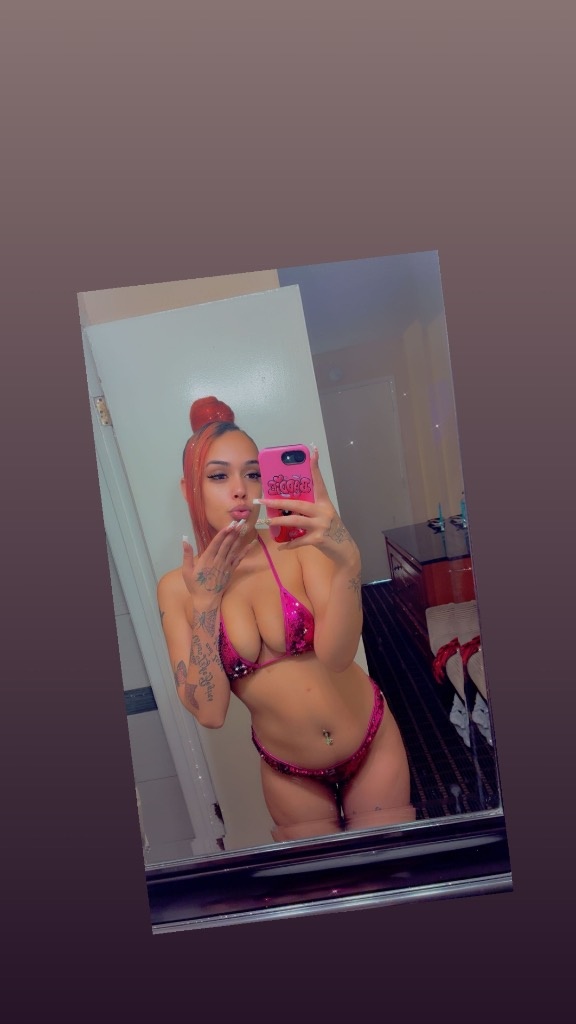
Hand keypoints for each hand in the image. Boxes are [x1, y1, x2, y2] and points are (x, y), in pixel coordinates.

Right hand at [182, 524, 252, 605]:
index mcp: (206, 559)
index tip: (229, 525)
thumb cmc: (195, 585)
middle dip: (233, 532)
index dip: (223, 533)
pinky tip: (250, 544)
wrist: (206, 600)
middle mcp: (217, 561)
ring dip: (238, 538)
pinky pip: (239, 559)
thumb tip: (184, 539)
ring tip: (244, 528)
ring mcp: (225, 566)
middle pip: (226, 544)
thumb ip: (186, 554)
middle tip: (239, 522)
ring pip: (233, 550)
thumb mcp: (187, 571)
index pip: (216, 543)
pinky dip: (245, 551)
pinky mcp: (231, 571)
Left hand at [256, 447, 359, 566]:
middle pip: (298, 504)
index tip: (312, 452)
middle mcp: (323, 511)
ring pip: (296, 520)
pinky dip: (289, 544)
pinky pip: (299, 540)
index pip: (319, 482)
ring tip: (267, 522)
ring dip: (279, 522)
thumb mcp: (323, 515)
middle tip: (263, 500)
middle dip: (278, 502)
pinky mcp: (319, 539)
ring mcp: (321, 525)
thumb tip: (286, 507)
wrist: (344, 548)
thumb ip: (309, 510)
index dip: (315, 467)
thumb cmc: (331, 530)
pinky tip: (281, 545)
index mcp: (324, 502)